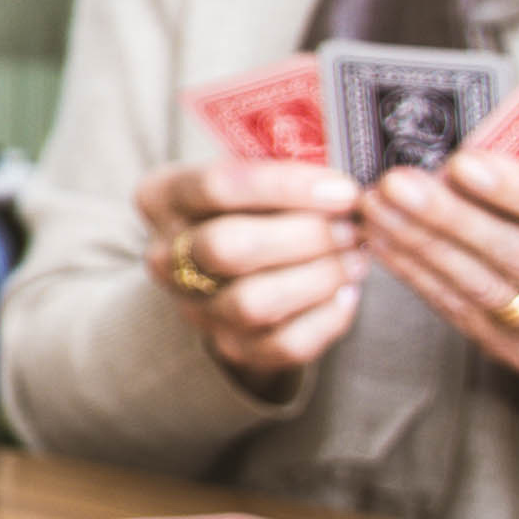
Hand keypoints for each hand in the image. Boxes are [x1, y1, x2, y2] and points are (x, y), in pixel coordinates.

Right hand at [126, 155, 367, 396]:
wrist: (237, 270)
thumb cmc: (254, 207)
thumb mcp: (253, 176)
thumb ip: (287, 172)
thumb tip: (347, 189)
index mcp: (163, 197)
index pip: (216, 186)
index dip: (285, 187)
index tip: (343, 190)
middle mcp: (165, 256)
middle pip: (228, 248)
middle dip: (303, 237)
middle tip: (351, 228)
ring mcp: (194, 308)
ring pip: (253, 303)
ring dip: (318, 278)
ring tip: (356, 258)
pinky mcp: (230, 347)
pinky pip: (281, 344)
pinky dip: (325, 319)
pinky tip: (347, 293)